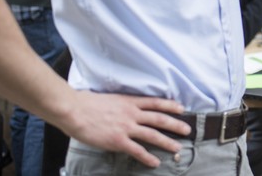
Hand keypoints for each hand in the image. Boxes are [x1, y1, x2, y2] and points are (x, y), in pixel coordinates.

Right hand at [58, 91, 189, 167]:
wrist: (75, 110)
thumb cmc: (87, 103)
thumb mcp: (110, 98)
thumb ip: (121, 104)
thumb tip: (125, 107)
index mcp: (130, 101)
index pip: (155, 102)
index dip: (170, 105)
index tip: (181, 108)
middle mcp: (132, 113)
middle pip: (159, 119)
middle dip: (175, 124)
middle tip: (187, 129)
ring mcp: (126, 127)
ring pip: (152, 135)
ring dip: (167, 142)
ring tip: (177, 148)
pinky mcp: (117, 141)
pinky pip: (137, 150)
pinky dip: (148, 157)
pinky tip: (155, 162)